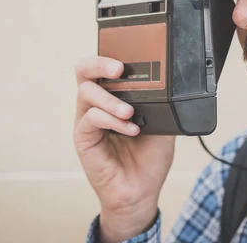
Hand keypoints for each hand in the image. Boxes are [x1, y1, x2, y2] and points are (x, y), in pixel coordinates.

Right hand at [73, 56, 174, 241]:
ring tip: (130, 112)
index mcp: (114, 97)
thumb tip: (163, 84)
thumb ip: (158, 103)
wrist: (142, 190)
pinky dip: (111, 120)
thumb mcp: (162, 124)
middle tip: (119, 69)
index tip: (129, 57)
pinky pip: (91, 119)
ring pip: (86, 92)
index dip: (111, 56)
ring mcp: (88, 120)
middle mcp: (97, 105)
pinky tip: (130, 128)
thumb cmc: (150, 157)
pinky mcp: (83, 138)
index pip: (104, 67)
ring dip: (110, 99)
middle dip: (100, 63)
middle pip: (84, 71)